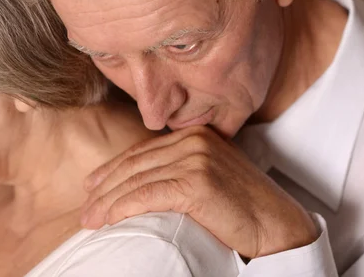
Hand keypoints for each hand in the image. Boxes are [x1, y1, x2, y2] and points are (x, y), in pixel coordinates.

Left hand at [81, 125, 316, 258]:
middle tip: (86, 207)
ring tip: (90, 219)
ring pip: (137, 180)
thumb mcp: (206, 178)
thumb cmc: (241, 209)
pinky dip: (124, 207)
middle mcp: (193, 141)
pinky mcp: (197, 181)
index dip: (113, 169)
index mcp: (193, 136)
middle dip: (105, 187)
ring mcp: (196, 158)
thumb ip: (178, 171)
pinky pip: (148, 195)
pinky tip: (109, 219)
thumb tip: (139, 184)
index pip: (142, 152)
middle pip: (135, 164)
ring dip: (108, 202)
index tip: (92, 186)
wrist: (278, 227)